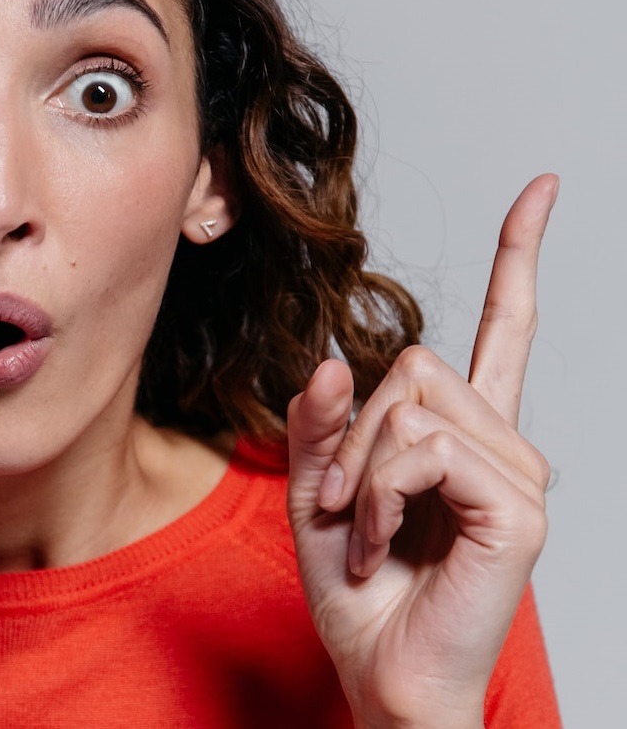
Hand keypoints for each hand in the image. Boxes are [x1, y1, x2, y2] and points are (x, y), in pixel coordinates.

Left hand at [286, 174, 557, 727]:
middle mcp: (502, 442)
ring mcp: (519, 474)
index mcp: (462, 432)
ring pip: (412, 403)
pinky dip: (377, 497)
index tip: (541, 188)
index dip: (518, 256)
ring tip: (368, 532)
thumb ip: (323, 422)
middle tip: (346, 505)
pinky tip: (383, 546)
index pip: (502, 327)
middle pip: (413, 361)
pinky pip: (422, 451)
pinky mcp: (519, 507)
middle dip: (352, 432)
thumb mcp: (317, 488)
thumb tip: (336, 359)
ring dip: (360, 472)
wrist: (380, 670)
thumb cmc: (357, 588)